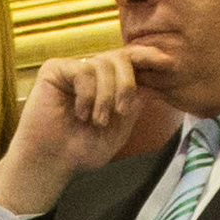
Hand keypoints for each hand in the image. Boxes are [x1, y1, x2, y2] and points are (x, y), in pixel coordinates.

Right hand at [0, 45, 172, 215]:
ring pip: (103, 64)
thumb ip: (134, 104)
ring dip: (105, 96)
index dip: (149, 57)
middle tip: (121, 111)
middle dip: (126, 84)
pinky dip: (86, 94)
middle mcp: (91, 73)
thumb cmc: (80, 150)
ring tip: (96, 121)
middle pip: (121, 57)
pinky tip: (79, 113)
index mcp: (107, 84)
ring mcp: (73, 69)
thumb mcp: (119, 129)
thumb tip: (149, 81)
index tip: (168, 63)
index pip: (131, 60)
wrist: (51, 162)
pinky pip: (83, 71)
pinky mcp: (54, 70)